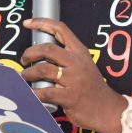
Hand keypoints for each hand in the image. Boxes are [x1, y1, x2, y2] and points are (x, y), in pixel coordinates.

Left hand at [20, 18, 126, 132]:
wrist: (107, 109)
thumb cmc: (91, 87)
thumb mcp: (84, 65)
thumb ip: (67, 57)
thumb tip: (40, 52)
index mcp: (80, 51)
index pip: (60, 29)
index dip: (42, 23)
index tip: (27, 23)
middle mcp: (77, 62)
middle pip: (48, 49)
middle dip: (30, 53)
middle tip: (24, 60)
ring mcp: (74, 80)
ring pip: (43, 69)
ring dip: (28, 73)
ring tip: (25, 78)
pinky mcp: (70, 97)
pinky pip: (45, 93)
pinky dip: (33, 93)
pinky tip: (30, 94)